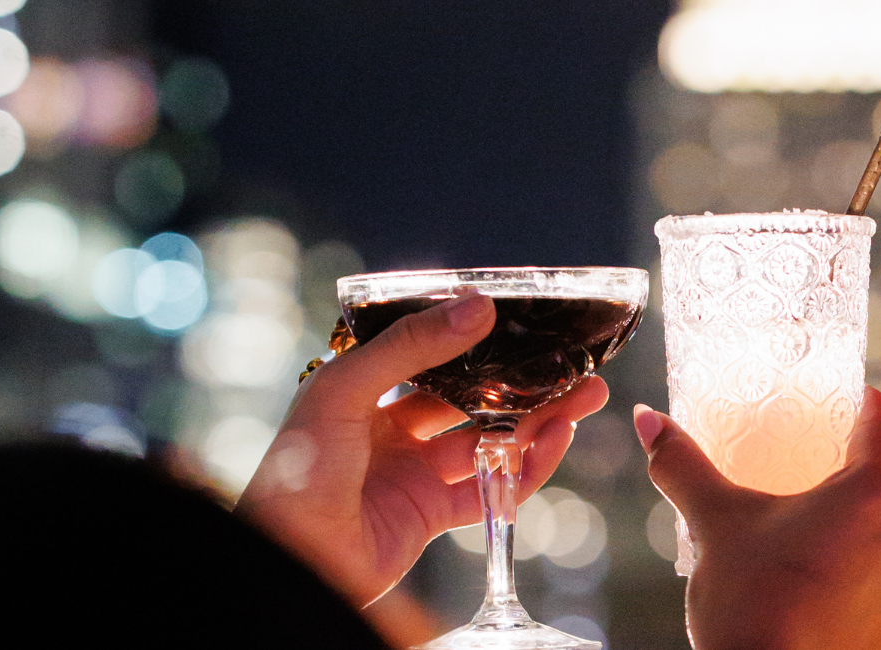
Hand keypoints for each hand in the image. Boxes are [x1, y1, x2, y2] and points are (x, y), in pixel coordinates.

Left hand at [235, 295, 610, 605]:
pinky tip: (556, 441)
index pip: (433, 358)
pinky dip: (527, 468)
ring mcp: (415, 474)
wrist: (293, 558)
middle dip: (525, 384)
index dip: (481, 344)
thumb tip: (479, 307)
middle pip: (474, 400)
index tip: (526, 327)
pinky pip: (491, 489)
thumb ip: (412, 347)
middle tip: (574, 367)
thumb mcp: (346, 390)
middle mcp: (393, 431)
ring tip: (587, 398)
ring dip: (540, 422)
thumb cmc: (297, 469)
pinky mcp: (432, 515)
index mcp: (365, 393)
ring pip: (491, 442)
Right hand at [634, 389, 880, 649]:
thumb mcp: (716, 525)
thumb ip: (684, 465)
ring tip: (826, 525)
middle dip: (867, 466)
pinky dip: (875, 568)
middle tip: (827, 459)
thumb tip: (648, 419)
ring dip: (876, 520)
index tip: (848, 400)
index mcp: (875, 492)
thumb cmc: (753, 605)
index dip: (863, 407)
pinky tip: (835, 578)